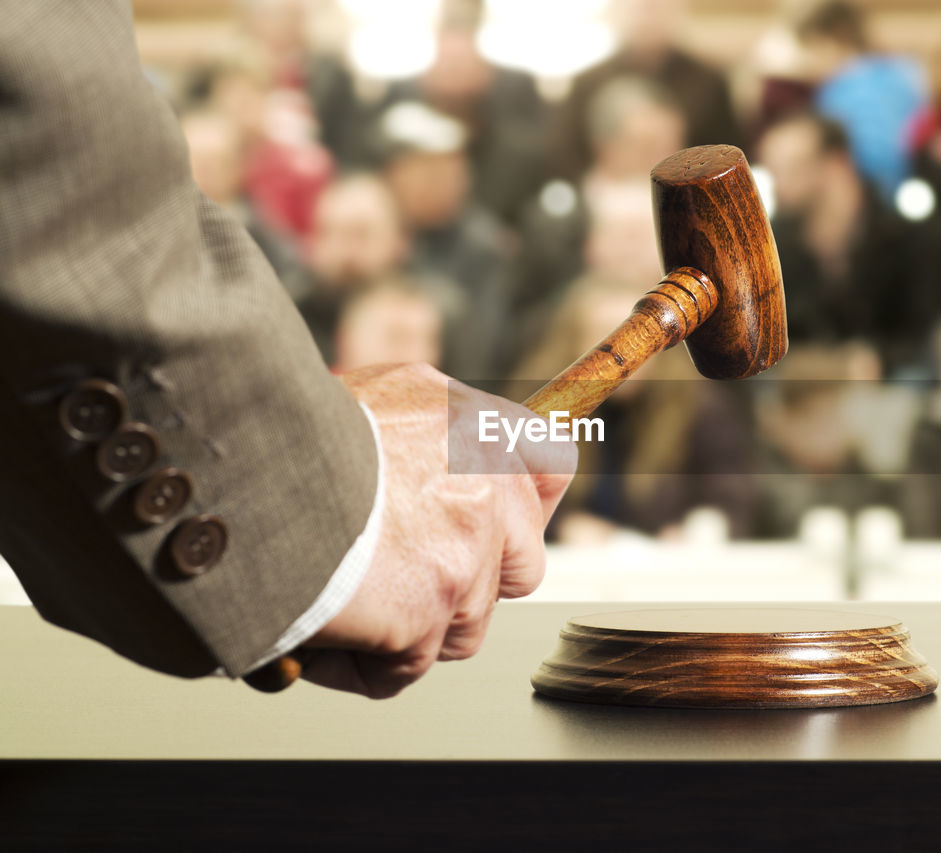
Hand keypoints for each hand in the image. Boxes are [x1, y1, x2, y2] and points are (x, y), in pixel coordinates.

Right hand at [299, 363, 575, 698]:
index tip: (497, 527)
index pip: (548, 465)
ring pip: (465, 623)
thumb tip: (427, 471)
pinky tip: (318, 638)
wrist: (239, 472)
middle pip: (523, 563)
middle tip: (408, 580)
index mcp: (470, 423)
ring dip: (409, 631)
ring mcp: (468, 548)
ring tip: (341, 607)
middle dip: (472, 584)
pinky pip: (408, 666)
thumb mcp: (372, 401)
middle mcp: (485, 481)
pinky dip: (361, 665)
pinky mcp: (433, 606)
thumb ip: (421, 437)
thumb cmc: (280, 436)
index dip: (524, 506)